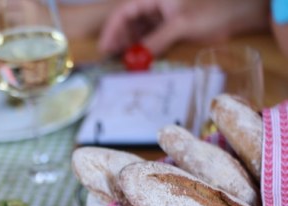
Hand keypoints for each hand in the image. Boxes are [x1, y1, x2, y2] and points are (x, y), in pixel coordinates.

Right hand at [98, 0, 268, 55]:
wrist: (241, 10)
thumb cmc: (211, 9)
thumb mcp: (181, 24)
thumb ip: (156, 41)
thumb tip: (135, 60)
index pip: (123, 12)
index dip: (111, 31)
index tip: (104, 50)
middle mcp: (155, 2)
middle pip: (128, 20)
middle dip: (120, 39)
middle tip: (112, 60)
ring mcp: (164, 12)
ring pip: (139, 28)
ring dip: (131, 44)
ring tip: (125, 61)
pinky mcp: (172, 22)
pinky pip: (152, 34)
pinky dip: (145, 45)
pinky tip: (141, 58)